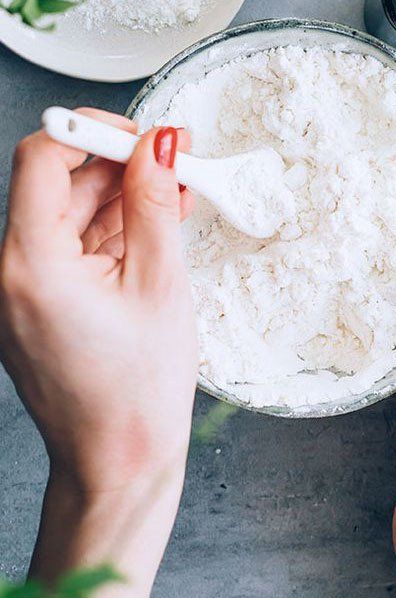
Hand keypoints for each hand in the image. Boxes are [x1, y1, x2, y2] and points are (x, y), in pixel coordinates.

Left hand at [0, 110, 196, 497]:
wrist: (119, 467)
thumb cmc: (137, 395)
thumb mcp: (160, 283)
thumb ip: (154, 203)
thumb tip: (159, 144)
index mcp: (30, 265)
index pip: (41, 158)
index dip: (91, 131)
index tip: (139, 133)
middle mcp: (11, 274)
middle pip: (58, 185)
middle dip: (118, 166)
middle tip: (176, 162)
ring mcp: (21, 291)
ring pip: (69, 215)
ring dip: (121, 199)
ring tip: (177, 198)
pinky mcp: (39, 305)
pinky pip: (72, 248)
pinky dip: (111, 233)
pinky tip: (155, 228)